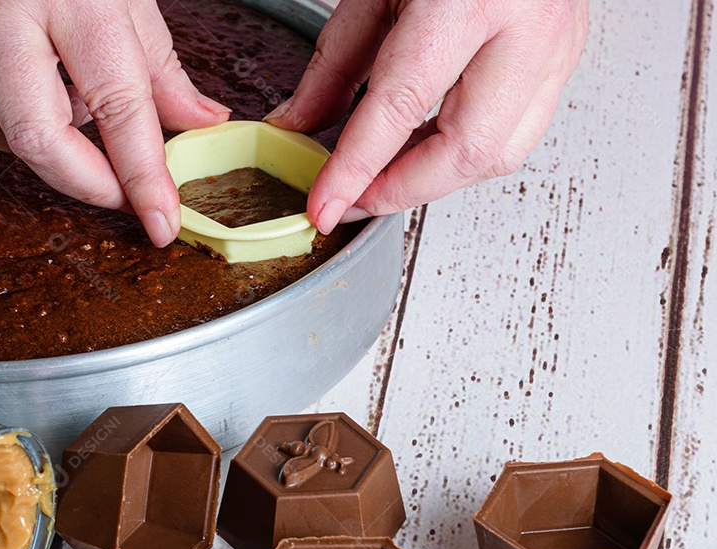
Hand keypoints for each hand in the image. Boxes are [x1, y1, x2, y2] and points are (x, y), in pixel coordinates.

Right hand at [0, 0, 229, 246]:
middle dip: (84, 182)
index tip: (161, 222)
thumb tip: (199, 124)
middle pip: (37, 137)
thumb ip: (160, 64)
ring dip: (32, 144)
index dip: (144, 176)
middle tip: (117, 191)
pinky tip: (13, 93)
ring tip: (62, 107)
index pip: (118, 104)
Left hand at [265, 0, 587, 232]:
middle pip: (466, 150)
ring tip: (384, 175)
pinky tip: (426, 149)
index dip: (357, 168)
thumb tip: (300, 126)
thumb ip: (335, 64)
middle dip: (401, 190)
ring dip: (435, 178)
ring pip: (499, 155)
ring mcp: (557, 45)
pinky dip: (464, 155)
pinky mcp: (565, 58)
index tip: (325, 206)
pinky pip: (517, 134)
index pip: (402, 106)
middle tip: (351, 200)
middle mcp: (527, 26)